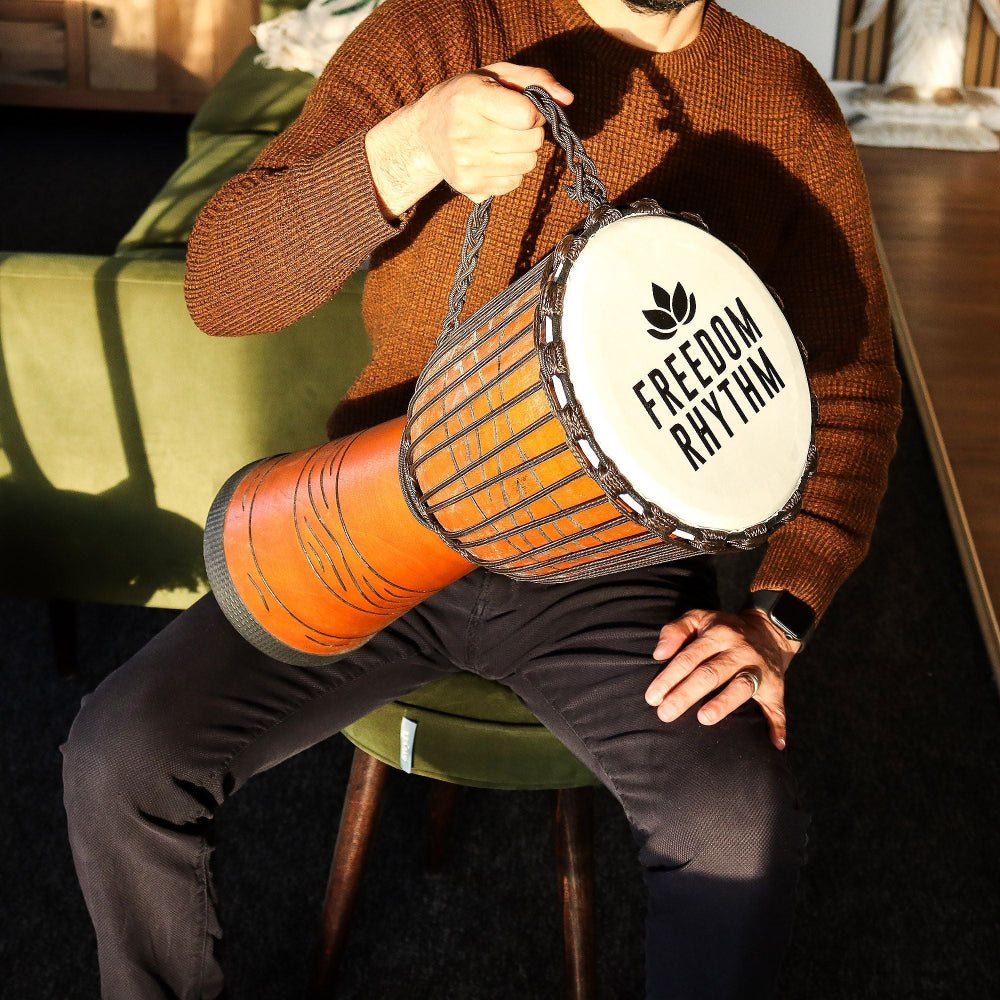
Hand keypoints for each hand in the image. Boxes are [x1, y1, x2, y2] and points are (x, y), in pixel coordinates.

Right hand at [365, 63, 572, 216]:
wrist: (427, 131)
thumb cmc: (468, 97)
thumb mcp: (496, 75)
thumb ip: (536, 79)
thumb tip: (568, 99)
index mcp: (469, 98)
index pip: (527, 115)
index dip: (535, 112)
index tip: (524, 107)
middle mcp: (464, 134)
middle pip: (532, 143)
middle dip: (531, 133)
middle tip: (511, 125)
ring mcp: (465, 165)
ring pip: (527, 165)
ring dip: (522, 153)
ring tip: (501, 141)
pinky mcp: (469, 187)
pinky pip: (514, 184)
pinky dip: (511, 171)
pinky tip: (492, 158)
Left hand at [643, 608, 799, 749]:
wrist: (769, 630)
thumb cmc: (722, 629)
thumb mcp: (698, 618)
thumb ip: (674, 630)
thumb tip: (658, 654)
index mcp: (718, 634)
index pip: (689, 658)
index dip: (669, 677)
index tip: (652, 697)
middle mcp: (739, 651)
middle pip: (710, 673)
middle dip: (685, 694)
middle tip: (665, 714)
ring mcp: (758, 669)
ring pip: (741, 687)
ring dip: (723, 703)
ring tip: (704, 718)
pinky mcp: (775, 687)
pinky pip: (778, 707)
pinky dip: (778, 726)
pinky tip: (774, 744)